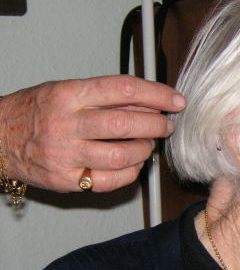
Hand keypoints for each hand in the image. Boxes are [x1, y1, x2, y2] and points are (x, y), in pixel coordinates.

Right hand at [0, 75, 185, 191]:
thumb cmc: (34, 112)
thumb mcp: (65, 90)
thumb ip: (105, 96)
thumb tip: (150, 103)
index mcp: (69, 95)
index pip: (123, 89)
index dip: (156, 94)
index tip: (175, 100)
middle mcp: (67, 124)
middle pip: (126, 124)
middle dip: (156, 125)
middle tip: (165, 125)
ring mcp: (66, 155)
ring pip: (122, 155)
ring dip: (145, 149)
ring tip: (146, 144)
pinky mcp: (67, 180)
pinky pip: (111, 180)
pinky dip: (131, 172)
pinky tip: (132, 163)